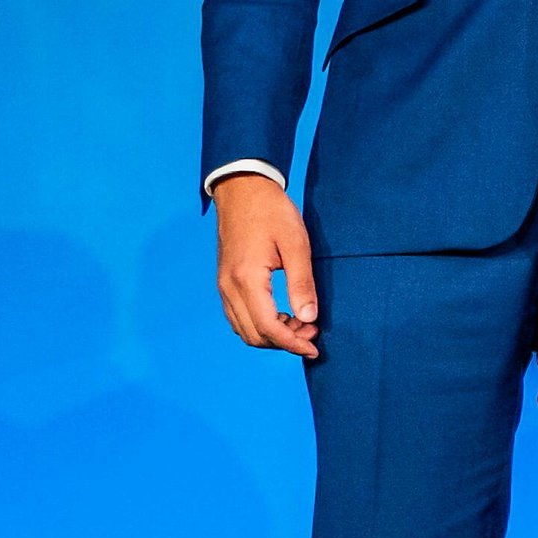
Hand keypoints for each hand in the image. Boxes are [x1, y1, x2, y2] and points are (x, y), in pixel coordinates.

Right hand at [212, 175, 320, 359]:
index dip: (292, 344)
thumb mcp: (296, 244)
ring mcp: (223, 285)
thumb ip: (302, 283)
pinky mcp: (225, 281)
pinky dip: (260, 324)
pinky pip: (238, 316)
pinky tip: (282, 314)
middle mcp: (228, 287)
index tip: (314, 348)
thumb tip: (308, 318)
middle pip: (253, 334)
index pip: (268, 328)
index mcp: (246, 279)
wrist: (242, 189)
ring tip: (301, 324)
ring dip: (272, 335)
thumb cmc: (271, 212)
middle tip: (312, 332)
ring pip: (244, 329)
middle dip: (284, 342)